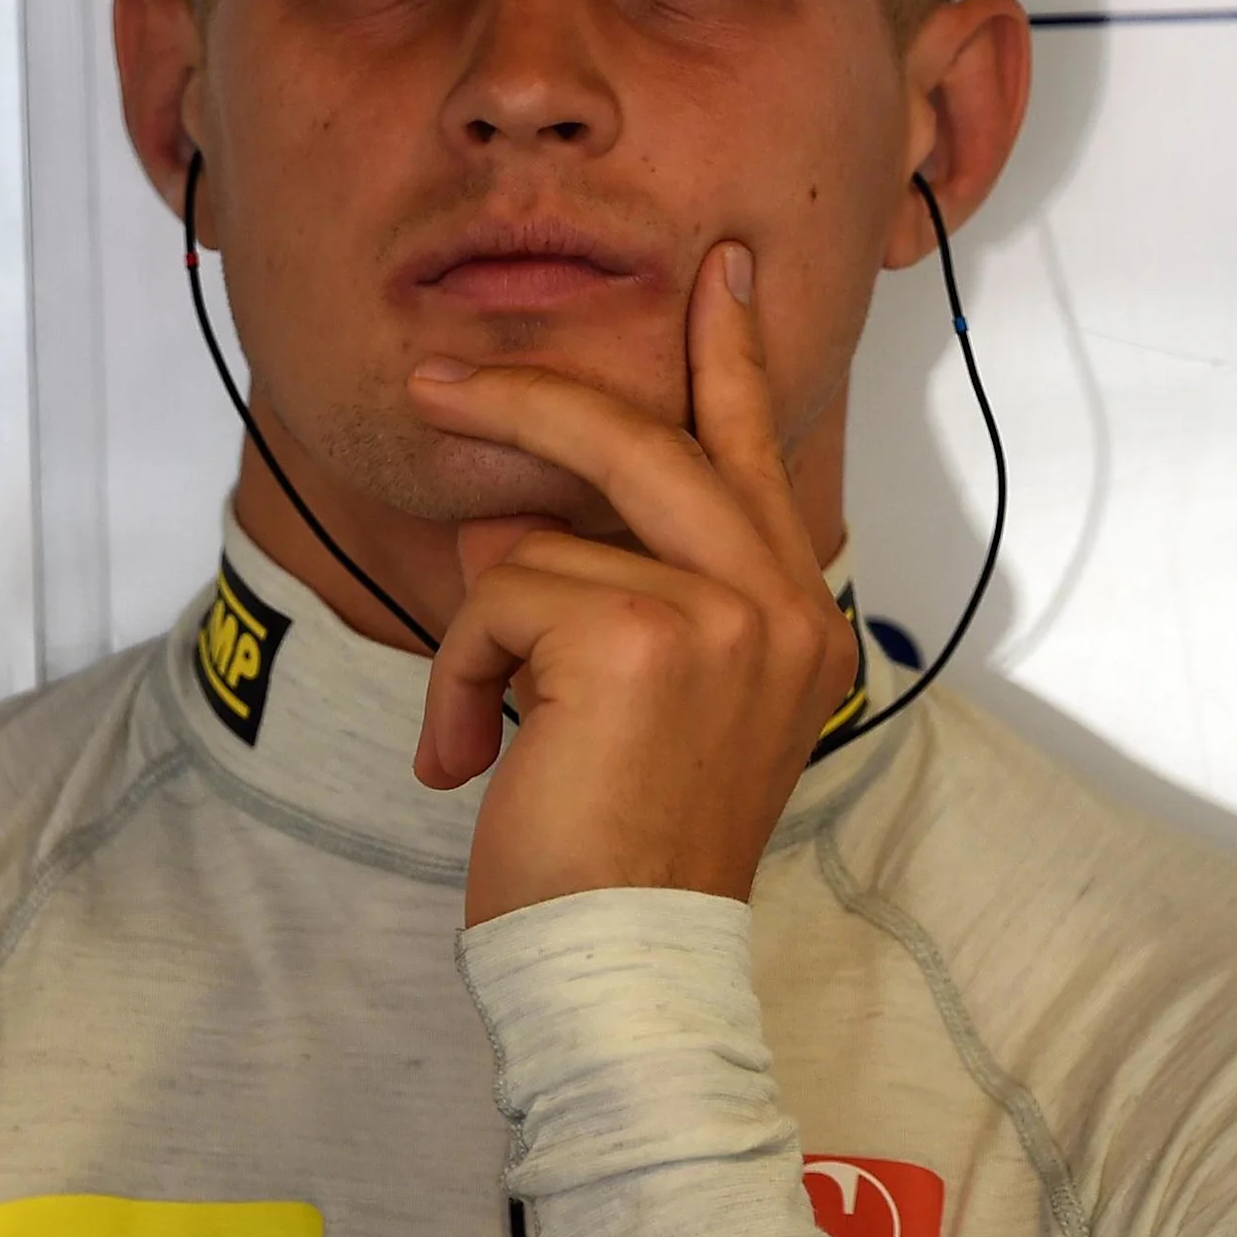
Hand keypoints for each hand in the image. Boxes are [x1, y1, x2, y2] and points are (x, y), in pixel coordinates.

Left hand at [405, 241, 858, 927]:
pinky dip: (459, 679)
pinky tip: (473, 762)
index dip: (733, 359)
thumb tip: (512, 513)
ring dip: (481, 642)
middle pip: (649, 441)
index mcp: (799, 624)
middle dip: (530, 398)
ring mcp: (722, 613)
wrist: (626, 962)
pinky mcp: (640, 634)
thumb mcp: (640, 707)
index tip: (722, 274)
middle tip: (437, 381)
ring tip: (487, 736)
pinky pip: (499, 596)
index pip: (758, 459)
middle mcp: (782, 607)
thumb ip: (613, 596)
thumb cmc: (625, 854)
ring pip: (541, 544)